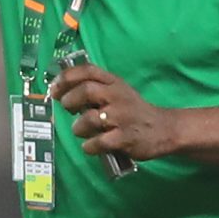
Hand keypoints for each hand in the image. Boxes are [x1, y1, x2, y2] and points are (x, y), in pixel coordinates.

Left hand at [56, 63, 178, 161]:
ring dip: (79, 127)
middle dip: (70, 100)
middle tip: (68, 108)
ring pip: (90, 119)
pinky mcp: (125, 138)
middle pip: (87, 90)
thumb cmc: (133, 111)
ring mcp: (122, 117)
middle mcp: (118, 96)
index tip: (55, 87)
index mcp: (114, 83)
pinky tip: (92, 146)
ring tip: (83, 131)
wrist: (163, 129)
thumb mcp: (117, 92)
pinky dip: (89, 146)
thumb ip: (95, 89)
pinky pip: (99, 142)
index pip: (88, 70)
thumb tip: (62, 92)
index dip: (67, 77)